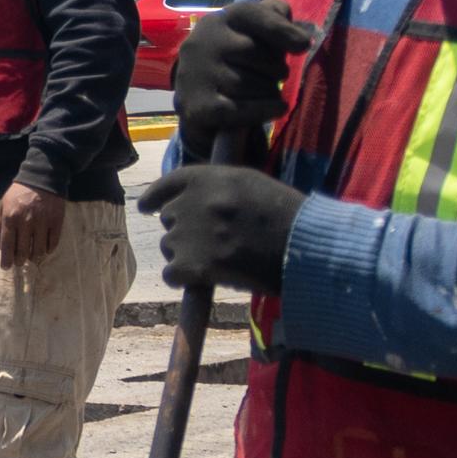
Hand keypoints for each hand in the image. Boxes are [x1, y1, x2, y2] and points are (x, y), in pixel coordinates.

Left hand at [0, 181, 67, 268]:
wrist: (42, 178)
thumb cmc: (19, 194)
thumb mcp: (3, 205)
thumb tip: (0, 246)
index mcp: (10, 218)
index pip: (7, 245)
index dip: (6, 259)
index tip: (6, 267)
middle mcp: (26, 222)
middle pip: (23, 251)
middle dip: (20, 261)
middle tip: (19, 263)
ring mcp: (42, 222)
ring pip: (39, 250)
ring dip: (34, 257)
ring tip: (32, 257)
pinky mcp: (56, 222)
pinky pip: (53, 242)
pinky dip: (48, 249)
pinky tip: (45, 250)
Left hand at [138, 163, 303, 291]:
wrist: (309, 250)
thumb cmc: (291, 219)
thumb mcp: (254, 186)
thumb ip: (220, 188)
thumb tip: (189, 200)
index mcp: (211, 178)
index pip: (169, 183)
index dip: (156, 197)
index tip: (146, 207)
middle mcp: (196, 202)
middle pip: (169, 218)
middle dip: (184, 230)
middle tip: (213, 244)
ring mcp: (193, 234)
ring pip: (170, 247)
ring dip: (186, 255)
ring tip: (219, 261)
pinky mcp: (196, 265)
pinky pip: (171, 273)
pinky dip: (182, 279)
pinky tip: (202, 280)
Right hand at [171, 0, 318, 149]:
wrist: (190, 93)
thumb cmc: (232, 57)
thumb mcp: (250, 30)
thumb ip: (276, 20)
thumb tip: (303, 40)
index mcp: (219, 19)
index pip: (258, 18)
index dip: (283, 32)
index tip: (303, 46)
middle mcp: (203, 42)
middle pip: (258, 55)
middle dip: (275, 69)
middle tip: (272, 76)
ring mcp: (197, 75)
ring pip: (252, 84)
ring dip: (270, 92)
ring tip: (264, 92)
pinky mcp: (198, 107)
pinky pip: (243, 109)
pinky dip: (265, 110)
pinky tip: (277, 108)